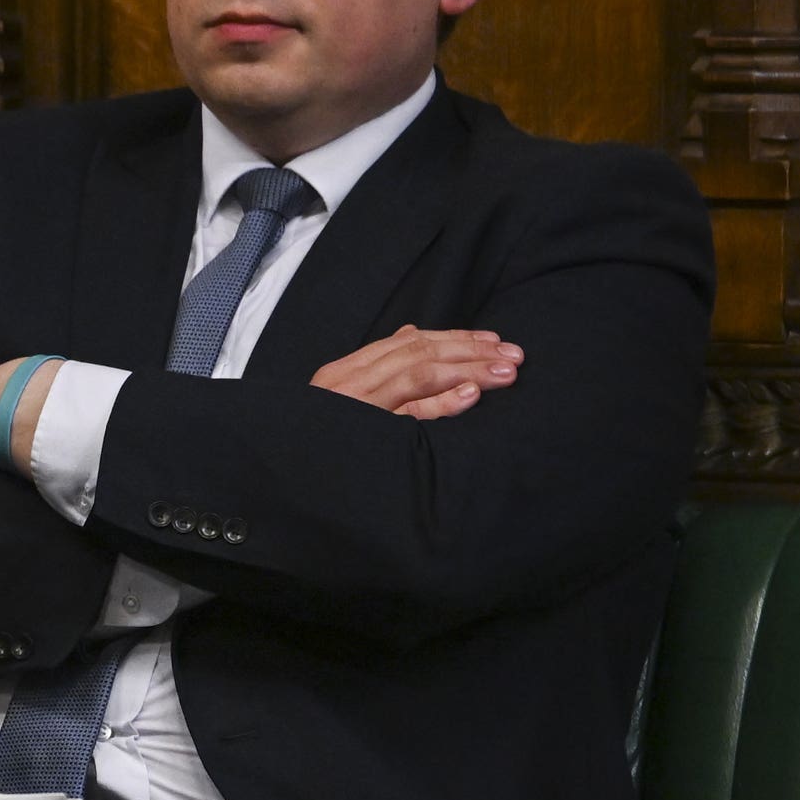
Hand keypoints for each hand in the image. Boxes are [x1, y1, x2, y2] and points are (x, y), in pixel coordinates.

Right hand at [312, 325, 520, 420]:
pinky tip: (470, 396)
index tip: (493, 340)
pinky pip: (409, 416)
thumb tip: (410, 334)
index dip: (454, 338)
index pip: (409, 343)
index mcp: (347, 370)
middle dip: (470, 351)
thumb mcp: (341, 392)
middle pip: (419, 354)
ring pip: (419, 376)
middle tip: (513, 354)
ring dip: (466, 370)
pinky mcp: (366, 436)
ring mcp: (358, 407)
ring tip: (505, 371)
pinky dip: (440, 403)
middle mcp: (351, 382)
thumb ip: (377, 365)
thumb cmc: (318, 434)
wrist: (286, 466)